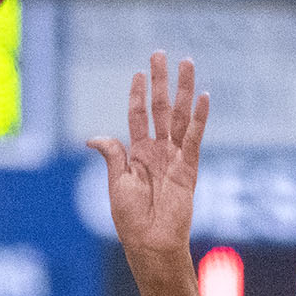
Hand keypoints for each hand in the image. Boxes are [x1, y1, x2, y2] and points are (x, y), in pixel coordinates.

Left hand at [88, 51, 208, 262]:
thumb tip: (92, 138)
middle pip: (160, 108)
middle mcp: (157, 151)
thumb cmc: (130, 217)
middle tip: (160, 54)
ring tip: (186, 63)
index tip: (138, 73)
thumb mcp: (116, 183)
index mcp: (137, 154)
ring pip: (179, 116)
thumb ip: (112, 155)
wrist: (150, 241)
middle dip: (160, 81)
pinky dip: (199, 117)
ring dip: (183, 90)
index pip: (138, 116)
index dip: (138, 95)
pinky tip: (203, 97)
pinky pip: (194, 137)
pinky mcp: (189, 167)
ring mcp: (175, 157)